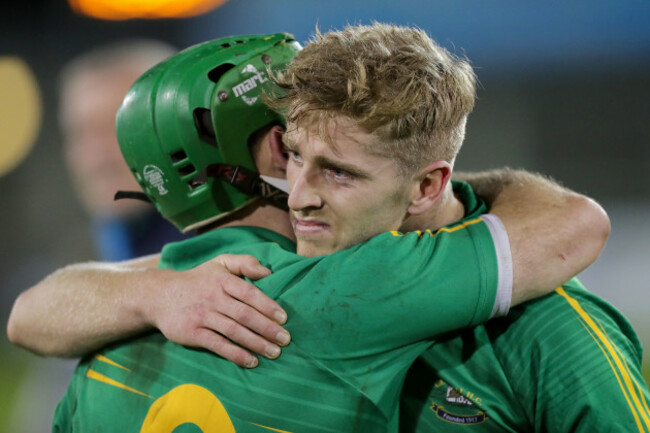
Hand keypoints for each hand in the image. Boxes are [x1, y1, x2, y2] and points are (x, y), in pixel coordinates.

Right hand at [142, 254, 289, 367]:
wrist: (160, 295)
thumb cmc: (198, 281)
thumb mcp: (220, 263)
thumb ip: (245, 263)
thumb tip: (269, 272)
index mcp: (222, 280)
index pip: (249, 293)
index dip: (268, 306)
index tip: (284, 318)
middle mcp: (213, 297)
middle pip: (245, 315)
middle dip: (267, 328)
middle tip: (285, 340)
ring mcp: (202, 316)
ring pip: (234, 331)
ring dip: (256, 343)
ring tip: (274, 353)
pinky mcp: (192, 333)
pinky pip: (217, 345)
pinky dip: (236, 354)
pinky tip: (251, 361)